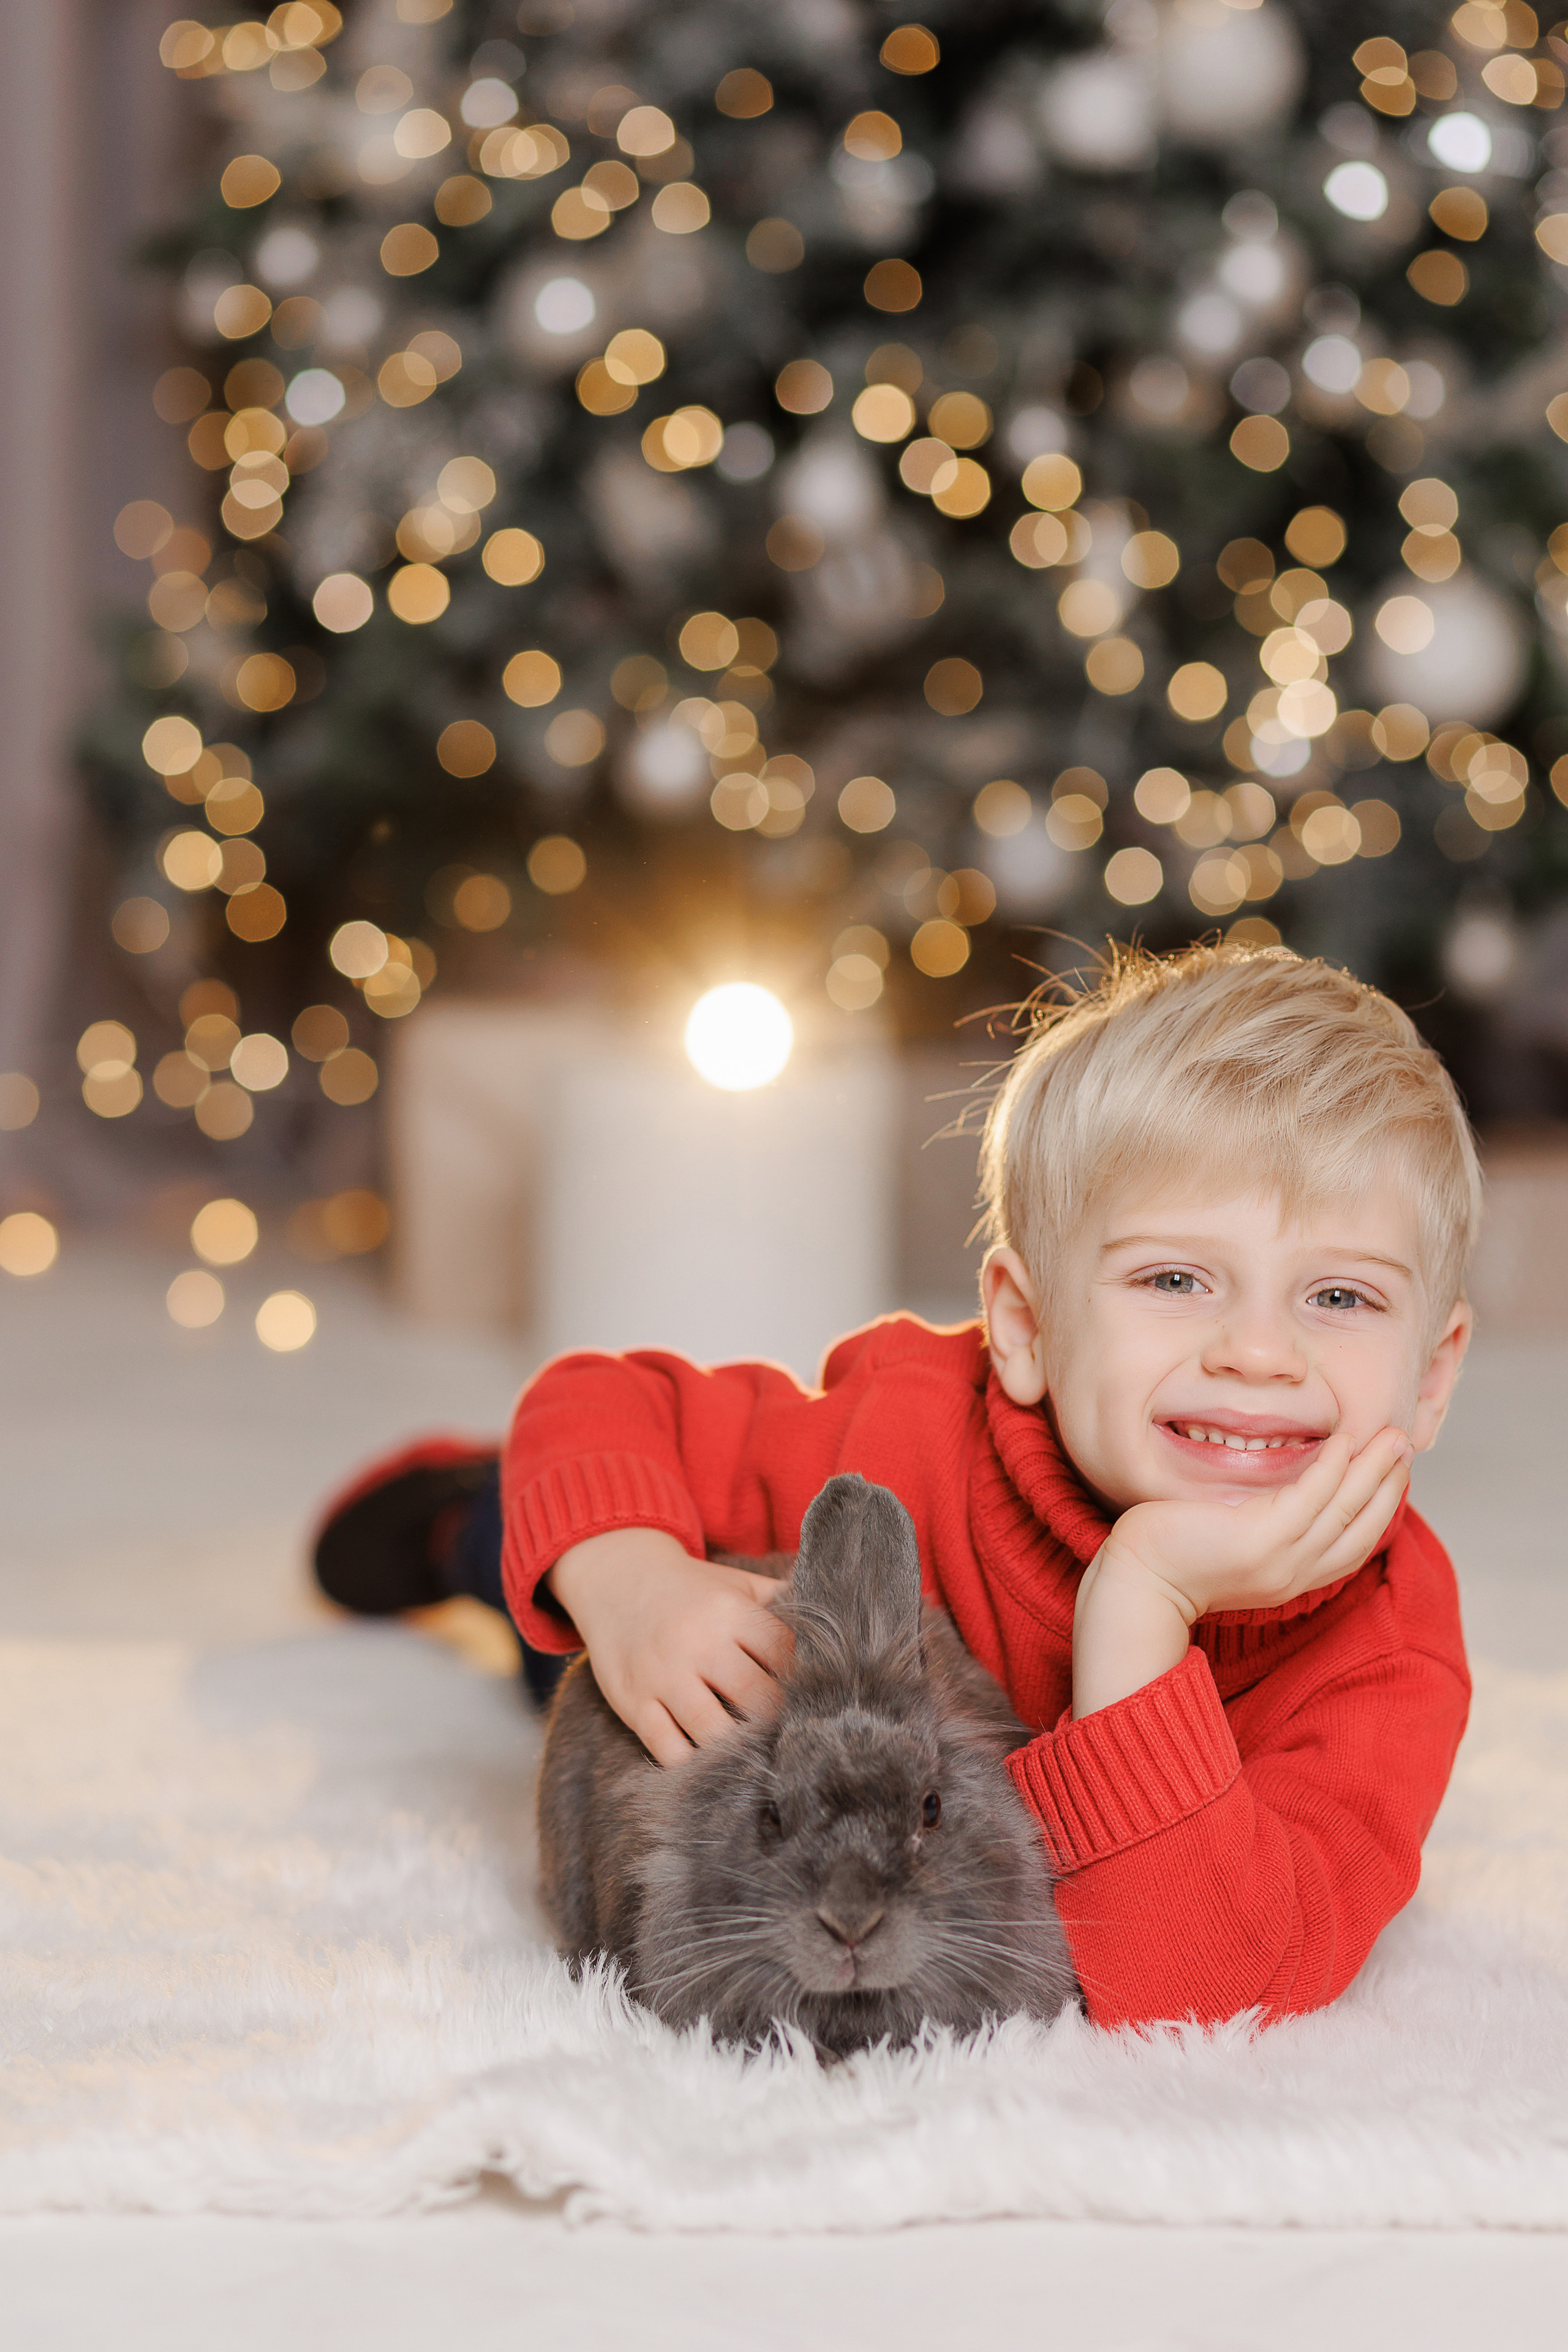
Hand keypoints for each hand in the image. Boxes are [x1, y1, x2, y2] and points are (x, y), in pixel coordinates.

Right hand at [546, 1528, 792, 1766]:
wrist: (617, 1578)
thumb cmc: (691, 1589)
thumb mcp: (735, 1583)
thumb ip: (782, 1598)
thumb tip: (838, 1608)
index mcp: (729, 1611)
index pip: (783, 1654)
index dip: (803, 1678)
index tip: (810, 1695)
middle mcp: (697, 1643)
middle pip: (756, 1699)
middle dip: (776, 1719)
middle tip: (789, 1733)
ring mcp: (663, 1676)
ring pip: (714, 1732)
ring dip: (738, 1747)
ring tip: (753, 1751)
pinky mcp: (634, 1703)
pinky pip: (669, 1750)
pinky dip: (692, 1762)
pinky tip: (708, 1759)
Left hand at [1072, 1427, 1412, 1717]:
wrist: (1137, 1583)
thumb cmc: (1174, 1556)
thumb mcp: (1233, 1543)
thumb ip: (1263, 1525)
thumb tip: (1278, 1496)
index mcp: (1291, 1577)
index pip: (1352, 1543)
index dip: (1379, 1509)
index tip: (1394, 1473)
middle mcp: (1293, 1573)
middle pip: (1360, 1527)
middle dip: (1389, 1485)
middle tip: (1404, 1444)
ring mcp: (1279, 1559)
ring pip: (1344, 1510)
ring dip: (1374, 1471)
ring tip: (1392, 1436)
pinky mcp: (1258, 1540)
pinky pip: (1309, 1498)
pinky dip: (1332, 1469)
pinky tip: (1344, 1441)